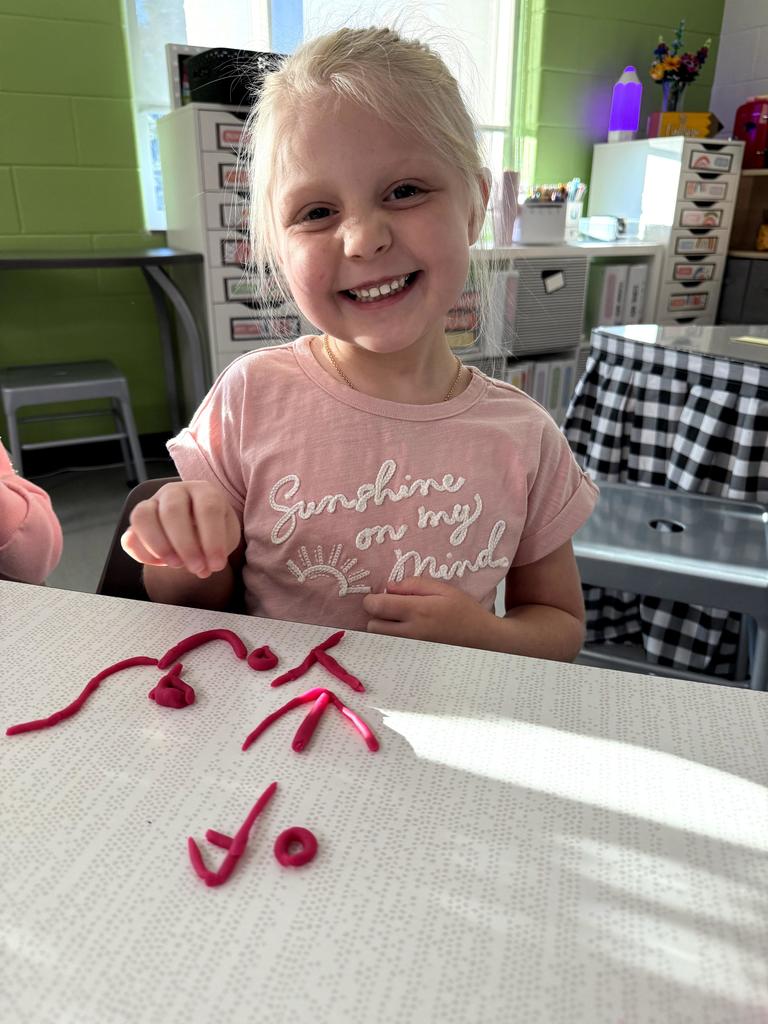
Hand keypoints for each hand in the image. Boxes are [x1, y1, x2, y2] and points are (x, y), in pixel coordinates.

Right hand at [121, 481, 240, 578]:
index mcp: (203, 490)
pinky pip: (130, 535)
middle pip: (173, 511)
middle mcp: (175, 491)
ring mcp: (151, 503)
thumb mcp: (226, 535)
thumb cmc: (214, 529)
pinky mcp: (137, 521)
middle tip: (196, 567)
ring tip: (175, 564)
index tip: (217, 565)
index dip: (213, 540)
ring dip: (158, 545)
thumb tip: (204, 566)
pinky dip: (142, 553)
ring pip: (143, 516)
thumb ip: (219, 547)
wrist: (196, 527)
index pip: (208, 508)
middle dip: (185, 545)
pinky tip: (160, 563)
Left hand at [362, 576, 496, 646]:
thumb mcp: (444, 589)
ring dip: (382, 628)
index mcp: (418, 611)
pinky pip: (390, 649)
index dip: (371, 599)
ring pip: (379, 640)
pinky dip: (390, 641)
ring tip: (398, 621)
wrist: (483, 640)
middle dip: (376, 615)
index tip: (379, 596)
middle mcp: (411, 632)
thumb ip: (415, 585)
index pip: (377, 606)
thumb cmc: (464, 611)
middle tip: (391, 608)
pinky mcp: (413, 659)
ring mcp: (411, 649)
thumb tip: (389, 587)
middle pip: (372, 625)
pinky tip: (404, 633)